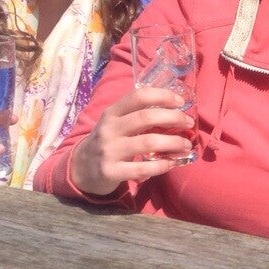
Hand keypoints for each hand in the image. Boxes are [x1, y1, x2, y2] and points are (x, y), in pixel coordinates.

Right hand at [68, 87, 193, 196]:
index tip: (180, 102)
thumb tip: (174, 109)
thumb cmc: (108, 142)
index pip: (138, 96)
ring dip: (173, 142)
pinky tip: (171, 163)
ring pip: (148, 142)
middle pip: (146, 117)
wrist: (81, 169)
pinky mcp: (111, 172)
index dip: (162, 96)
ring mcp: (109, 151)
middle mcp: (109, 129)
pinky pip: (142, 168)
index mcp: (112, 113)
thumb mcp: (115, 123)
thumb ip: (136, 115)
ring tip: (186, 145)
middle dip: (173, 118)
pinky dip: (161, 165)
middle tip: (188, 123)